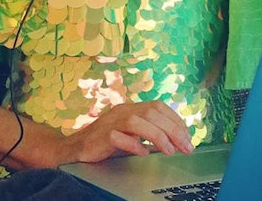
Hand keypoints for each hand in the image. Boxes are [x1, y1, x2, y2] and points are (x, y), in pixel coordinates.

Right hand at [60, 101, 193, 164]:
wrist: (74, 149)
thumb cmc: (104, 143)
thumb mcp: (129, 133)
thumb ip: (147, 131)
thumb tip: (174, 139)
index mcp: (130, 108)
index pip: (158, 106)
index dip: (175, 120)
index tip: (188, 136)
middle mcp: (122, 111)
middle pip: (152, 112)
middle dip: (173, 130)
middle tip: (187, 147)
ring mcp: (110, 123)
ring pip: (137, 121)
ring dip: (157, 136)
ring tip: (170, 151)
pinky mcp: (100, 137)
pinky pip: (118, 137)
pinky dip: (133, 145)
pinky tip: (143, 154)